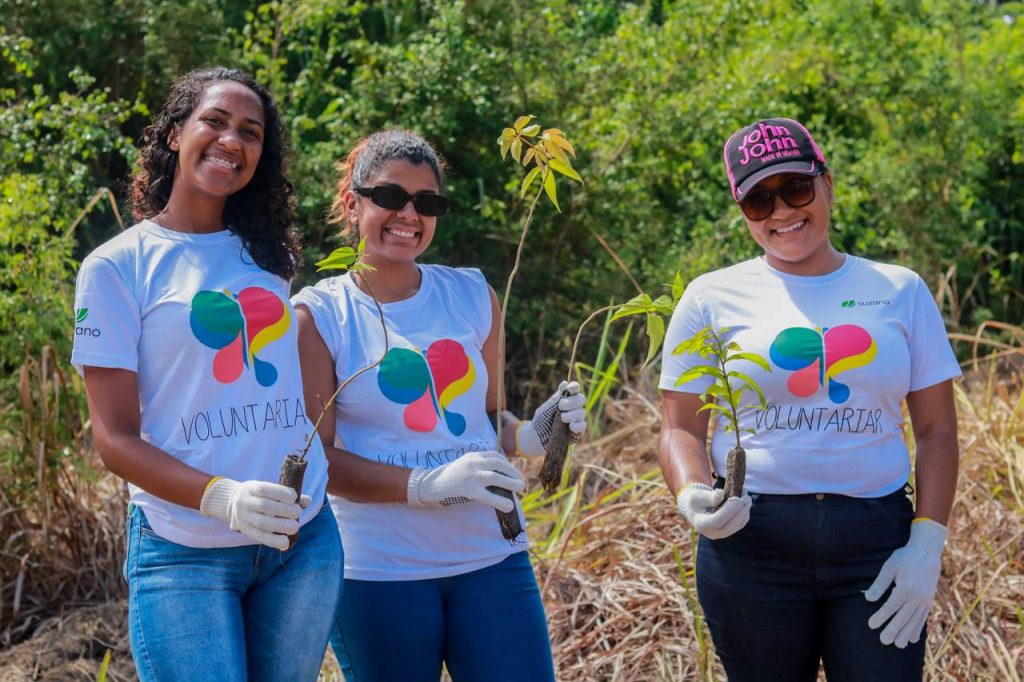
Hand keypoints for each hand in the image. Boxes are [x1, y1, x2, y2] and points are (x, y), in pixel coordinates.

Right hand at [199, 478, 308, 550]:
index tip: (294, 497)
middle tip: (298, 513)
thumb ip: (288, 495)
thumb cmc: (260, 495)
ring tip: (295, 527)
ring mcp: (244, 517)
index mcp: (252, 488)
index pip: (265, 489)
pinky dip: (273, 541)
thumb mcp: (269, 490)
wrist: (234, 504)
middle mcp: (246, 502)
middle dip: (284, 510)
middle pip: (264, 506)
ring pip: (261, 522)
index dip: (280, 493)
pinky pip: (259, 537)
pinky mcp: (246, 530)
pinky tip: (285, 544)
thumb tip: (308, 501)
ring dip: (280, 526)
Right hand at [407, 451, 524, 512]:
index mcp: (473, 455)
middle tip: (521, 482)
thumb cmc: (446, 476)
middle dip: (514, 473)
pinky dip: (501, 501)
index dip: (508, 464)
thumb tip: (496, 475)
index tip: (513, 472)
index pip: (496, 456)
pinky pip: (489, 496)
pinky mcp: (469, 490)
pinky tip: (509, 507)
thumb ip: (477, 466)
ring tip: (520, 490)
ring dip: (512, 484)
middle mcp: (474, 463)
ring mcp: (472, 476)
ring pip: (498, 478)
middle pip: (500, 465)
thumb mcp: (463, 464)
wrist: (428, 484)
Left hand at [515, 381, 587, 455]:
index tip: (570, 388)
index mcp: (566, 399)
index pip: (575, 389)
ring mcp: (576, 420)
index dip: (575, 387)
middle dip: (572, 402)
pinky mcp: (577, 432)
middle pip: (581, 399)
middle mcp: (573, 408)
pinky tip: (570, 426)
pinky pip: (582, 426)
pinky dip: (577, 425)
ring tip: (562, 418)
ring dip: (572, 414)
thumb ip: (557, 397)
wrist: (536, 438)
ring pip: (582, 412)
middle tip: (561, 406)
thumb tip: (565, 383)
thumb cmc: (541, 420)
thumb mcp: (547, 407)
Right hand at [676, 483, 750, 539]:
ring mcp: (720, 534)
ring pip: (737, 525)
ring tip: (747, 497)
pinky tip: (745, 502)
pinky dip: (744, 513)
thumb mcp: (698, 495)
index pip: (718, 520)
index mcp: (701, 524)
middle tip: (747, 498)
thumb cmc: (695, 500)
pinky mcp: (728, 531)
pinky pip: (740, 524)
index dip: (729, 510)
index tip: (737, 498)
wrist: (694, 508)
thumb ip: (709, 496)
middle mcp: (711, 533)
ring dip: (745, 511)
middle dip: (740, 512)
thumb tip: (721, 495)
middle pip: (730, 526)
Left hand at [865, 518, 947, 647]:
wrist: (927, 552)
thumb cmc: (905, 558)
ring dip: (906, 634)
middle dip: (893, 630)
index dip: (881, 617)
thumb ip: (880, 583)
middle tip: (883, 641)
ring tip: (898, 645)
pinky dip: (918, 630)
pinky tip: (912, 639)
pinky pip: (923, 619)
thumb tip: (868, 599)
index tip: (871, 625)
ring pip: (915, 621)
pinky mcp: (929, 602)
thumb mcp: (890, 566)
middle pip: (904, 617)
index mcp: (906, 587)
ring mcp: (925, 600)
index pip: (891, 606)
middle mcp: (917, 597)